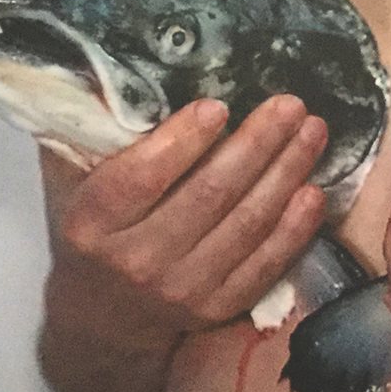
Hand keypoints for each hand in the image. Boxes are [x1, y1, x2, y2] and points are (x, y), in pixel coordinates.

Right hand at [51, 95, 330, 349]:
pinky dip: (295, 227)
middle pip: (208, 195)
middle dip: (256, 144)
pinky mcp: (216, 307)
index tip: (219, 105)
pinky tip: (314, 190)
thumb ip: (100, 140)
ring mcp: (180, 289)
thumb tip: (136, 76)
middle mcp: (136, 260)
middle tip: (290, 105)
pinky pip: (265, 264)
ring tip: (312, 132)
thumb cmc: (96, 230)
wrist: (103, 315)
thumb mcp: (76, 186)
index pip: (142, 177)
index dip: (183, 140)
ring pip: (245, 225)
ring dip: (286, 173)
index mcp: (92, 223)